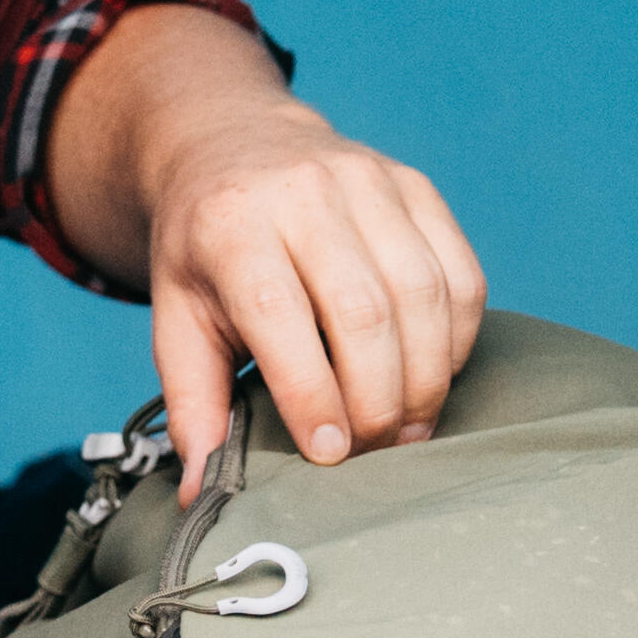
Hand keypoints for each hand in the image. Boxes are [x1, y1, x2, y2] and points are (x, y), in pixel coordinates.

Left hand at [142, 92, 488, 466]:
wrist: (234, 145)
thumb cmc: (205, 250)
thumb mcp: (177, 318)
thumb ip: (193, 405)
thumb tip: (202, 492)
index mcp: (232, 225)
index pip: (281, 316)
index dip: (313, 394)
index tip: (331, 453)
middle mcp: (304, 193)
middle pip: (364, 312)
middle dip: (379, 399)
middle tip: (376, 451)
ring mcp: (369, 181)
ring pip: (424, 294)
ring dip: (427, 378)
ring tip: (408, 427)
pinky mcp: (416, 187)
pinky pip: (460, 274)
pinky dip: (457, 339)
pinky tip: (432, 373)